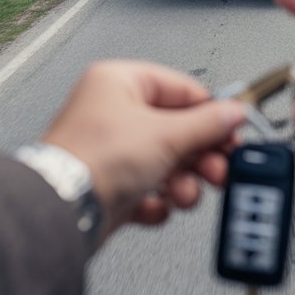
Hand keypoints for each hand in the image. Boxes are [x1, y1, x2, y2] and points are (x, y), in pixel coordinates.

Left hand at [41, 61, 244, 238]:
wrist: (61, 213)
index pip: (179, 88)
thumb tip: (233, 112)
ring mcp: (107, 149)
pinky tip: (156, 207)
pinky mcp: (105, 184)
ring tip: (185, 195)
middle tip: (218, 170)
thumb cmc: (96, 160)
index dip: (210, 112)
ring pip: (161, 161)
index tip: (232, 131)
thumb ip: (206, 124)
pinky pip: (144, 189)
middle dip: (198, 156)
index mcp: (119, 82)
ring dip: (181, 182)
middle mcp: (110, 111)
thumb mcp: (166, 135)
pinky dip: (156, 201)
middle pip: (173, 128)